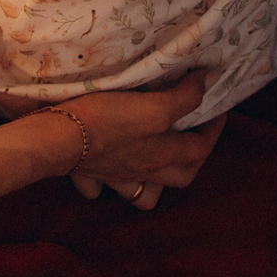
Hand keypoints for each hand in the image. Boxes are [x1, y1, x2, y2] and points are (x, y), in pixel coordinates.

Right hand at [43, 76, 223, 208]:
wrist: (57, 138)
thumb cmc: (108, 120)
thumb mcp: (152, 107)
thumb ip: (184, 97)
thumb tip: (210, 82)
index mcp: (163, 156)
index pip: (201, 148)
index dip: (215, 128)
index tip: (219, 107)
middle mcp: (143, 171)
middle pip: (179, 178)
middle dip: (193, 160)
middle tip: (193, 136)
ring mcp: (115, 176)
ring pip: (141, 194)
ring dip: (152, 184)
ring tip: (154, 162)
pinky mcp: (88, 171)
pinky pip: (99, 188)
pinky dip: (106, 183)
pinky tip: (108, 166)